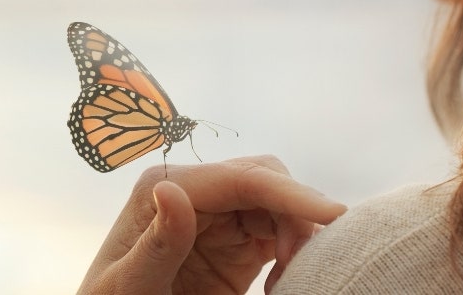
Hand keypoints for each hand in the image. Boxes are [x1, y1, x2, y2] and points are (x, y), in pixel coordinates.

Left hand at [77, 155, 346, 294]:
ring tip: (288, 279)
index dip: (290, 192)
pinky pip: (279, 231)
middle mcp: (193, 191)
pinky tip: (283, 282)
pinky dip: (293, 251)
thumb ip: (156, 243)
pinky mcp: (235, 242)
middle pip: (266, 180)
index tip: (333, 215)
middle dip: (296, 212)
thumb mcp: (129, 285)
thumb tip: (172, 190)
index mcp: (164, 188)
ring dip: (297, 233)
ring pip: (278, 203)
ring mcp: (216, 215)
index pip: (239, 178)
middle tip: (299, 264)